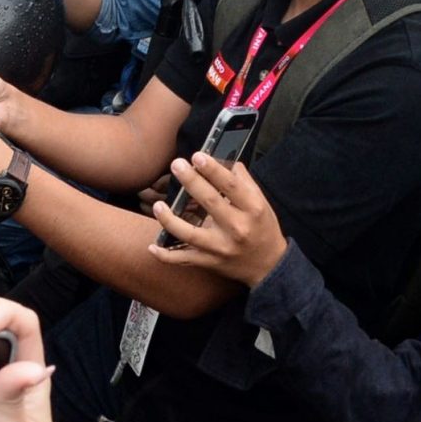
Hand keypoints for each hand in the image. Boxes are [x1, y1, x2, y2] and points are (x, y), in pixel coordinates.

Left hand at [148, 152, 286, 287]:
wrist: (269, 265)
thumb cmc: (262, 228)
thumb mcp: (260, 203)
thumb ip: (243, 182)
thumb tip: (224, 160)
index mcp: (252, 209)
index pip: (231, 186)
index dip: (213, 170)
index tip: (197, 156)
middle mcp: (237, 228)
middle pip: (210, 202)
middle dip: (191, 182)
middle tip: (176, 164)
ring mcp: (221, 247)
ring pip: (190, 234)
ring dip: (170, 220)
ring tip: (158, 205)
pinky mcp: (209, 262)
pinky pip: (183, 259)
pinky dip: (165, 255)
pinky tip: (151, 246)